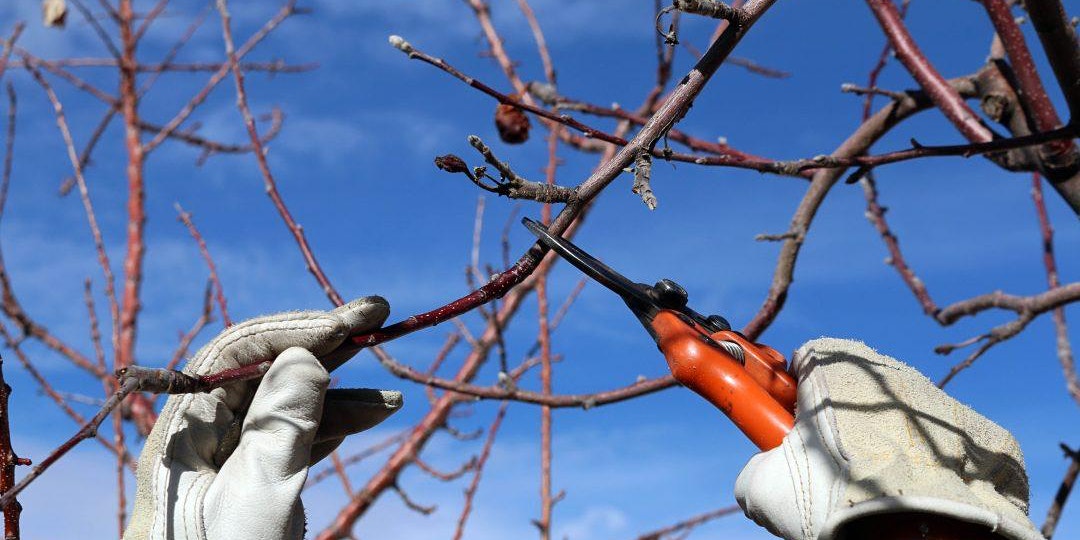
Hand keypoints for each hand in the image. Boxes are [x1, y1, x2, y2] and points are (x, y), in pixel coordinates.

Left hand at [124, 297, 400, 539]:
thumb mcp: (260, 495)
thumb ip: (283, 422)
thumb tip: (306, 357)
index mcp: (183, 431)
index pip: (240, 352)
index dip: (299, 328)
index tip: (355, 321)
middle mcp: (203, 435)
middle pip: (266, 367)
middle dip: (323, 342)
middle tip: (378, 316)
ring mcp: (230, 458)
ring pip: (288, 399)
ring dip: (340, 386)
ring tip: (391, 389)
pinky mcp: (254, 482)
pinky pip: (298, 434)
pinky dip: (338, 421)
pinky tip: (376, 413)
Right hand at [734, 338, 1041, 539]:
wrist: (923, 535)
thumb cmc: (836, 500)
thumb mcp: (764, 487)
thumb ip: (755, 467)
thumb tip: (761, 477)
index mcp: (835, 363)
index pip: (799, 363)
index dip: (788, 399)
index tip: (787, 433)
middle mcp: (891, 369)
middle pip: (851, 391)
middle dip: (837, 425)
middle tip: (827, 472)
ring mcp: (943, 401)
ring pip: (899, 419)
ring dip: (885, 446)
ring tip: (875, 493)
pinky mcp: (985, 436)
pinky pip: (945, 447)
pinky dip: (931, 469)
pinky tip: (917, 500)